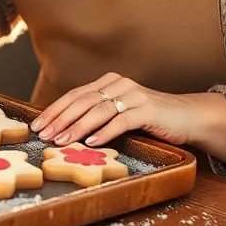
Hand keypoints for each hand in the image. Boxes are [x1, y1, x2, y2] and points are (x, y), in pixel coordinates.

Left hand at [29, 73, 225, 160]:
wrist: (188, 116)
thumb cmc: (151, 119)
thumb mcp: (120, 113)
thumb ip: (98, 115)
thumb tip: (64, 131)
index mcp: (109, 82)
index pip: (75, 95)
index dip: (54, 109)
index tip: (38, 125)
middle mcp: (119, 84)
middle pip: (82, 100)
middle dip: (60, 118)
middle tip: (44, 134)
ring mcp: (134, 95)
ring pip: (99, 110)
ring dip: (77, 127)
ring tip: (62, 141)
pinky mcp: (148, 109)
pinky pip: (121, 120)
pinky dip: (104, 132)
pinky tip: (91, 142)